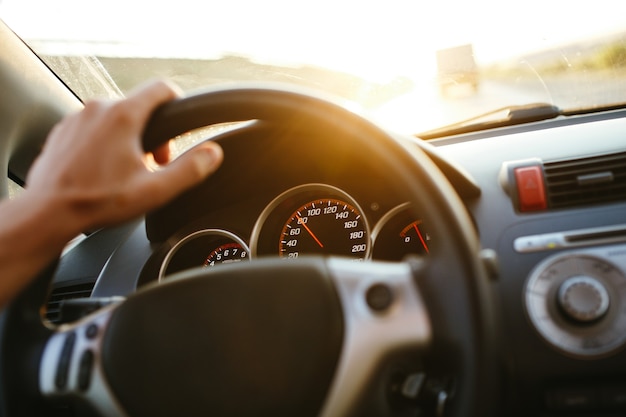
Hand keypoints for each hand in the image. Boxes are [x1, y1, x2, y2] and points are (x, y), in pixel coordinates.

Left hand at [25, 80, 222, 236]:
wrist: (48, 212)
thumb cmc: (98, 201)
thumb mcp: (155, 190)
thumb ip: (190, 169)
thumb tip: (213, 153)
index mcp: (123, 116)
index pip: (161, 88)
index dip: (178, 102)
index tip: (179, 125)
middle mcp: (98, 108)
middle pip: (139, 107)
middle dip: (152, 133)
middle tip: (153, 165)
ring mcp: (76, 117)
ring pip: (114, 118)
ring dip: (128, 139)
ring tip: (127, 171)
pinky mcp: (63, 130)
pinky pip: (93, 127)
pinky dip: (104, 143)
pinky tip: (103, 171)